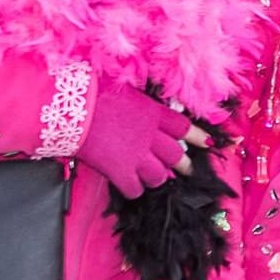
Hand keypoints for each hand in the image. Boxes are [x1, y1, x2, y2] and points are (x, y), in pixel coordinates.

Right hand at [76, 84, 205, 197]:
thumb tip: (138, 106)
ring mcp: (136, 155)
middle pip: (176, 155)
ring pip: (159, 176)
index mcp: (153, 112)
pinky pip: (135, 189)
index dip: (198, 137)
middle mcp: (150, 135)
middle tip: (184, 170)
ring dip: (157, 178)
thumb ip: (138, 103)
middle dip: (183, 165)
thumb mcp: (123, 89)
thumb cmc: (91, 92)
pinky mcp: (119, 171)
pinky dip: (134, 190)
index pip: (184, 127)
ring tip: (151, 178)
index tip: (209, 143)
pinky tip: (128, 186)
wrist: (70, 106)